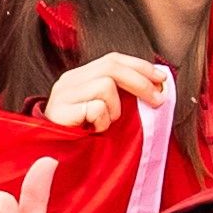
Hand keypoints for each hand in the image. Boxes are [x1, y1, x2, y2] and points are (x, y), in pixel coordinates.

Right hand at [42, 53, 172, 134]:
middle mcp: (69, 80)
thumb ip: (120, 92)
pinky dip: (102, 122)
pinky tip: (93, 130)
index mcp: (80, 75)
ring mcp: (63, 94)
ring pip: (105, 86)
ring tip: (105, 123)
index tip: (161, 78)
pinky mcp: (60, 111)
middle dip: (140, 81)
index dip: (139, 66)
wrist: (51, 153)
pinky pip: (96, 108)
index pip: (112, 59)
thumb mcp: (102, 107)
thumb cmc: (83, 131)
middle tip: (158, 99)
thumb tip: (156, 84)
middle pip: (111, 67)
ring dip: (114, 108)